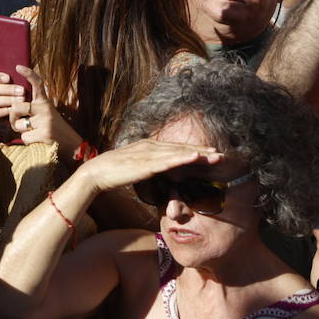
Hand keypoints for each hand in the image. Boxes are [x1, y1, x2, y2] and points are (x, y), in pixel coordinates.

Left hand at [8, 68, 79, 153]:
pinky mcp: (44, 134)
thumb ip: (33, 106)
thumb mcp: (46, 113)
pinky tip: (37, 140)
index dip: (28, 74)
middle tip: (16, 122)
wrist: (72, 146)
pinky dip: (27, 141)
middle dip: (12, 117)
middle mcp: (45, 109)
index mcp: (45, 102)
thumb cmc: (54, 128)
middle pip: (16, 106)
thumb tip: (14, 101)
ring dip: (20, 131)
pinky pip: (24, 137)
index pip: (37, 84)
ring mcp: (45, 121)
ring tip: (32, 132)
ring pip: (18, 124)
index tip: (18, 67)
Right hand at [75, 138, 222, 194]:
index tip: (210, 153)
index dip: (194, 150)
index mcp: (149, 146)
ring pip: (178, 153)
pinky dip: (183, 158)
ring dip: (198, 154)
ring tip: (215, 156)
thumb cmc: (115, 172)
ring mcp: (149, 154)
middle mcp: (151, 146)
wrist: (97, 172)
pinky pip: (168, 161)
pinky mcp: (146, 163)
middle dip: (202, 151)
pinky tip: (195, 157)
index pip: (176, 148)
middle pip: (181, 149)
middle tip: (222, 155)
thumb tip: (162, 170)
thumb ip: (150, 165)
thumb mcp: (136, 166)